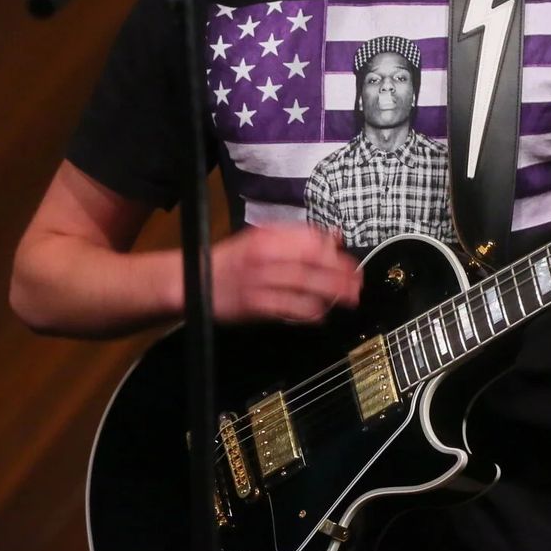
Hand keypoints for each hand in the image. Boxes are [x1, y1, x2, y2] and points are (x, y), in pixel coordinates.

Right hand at [210, 224, 360, 324]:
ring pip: (305, 286)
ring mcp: (261, 281)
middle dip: (340, 273)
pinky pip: (289, 309)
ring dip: (331, 293)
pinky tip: (321, 313)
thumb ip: (295, 237)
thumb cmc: (230, 260)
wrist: (193, 281)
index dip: (334, 250)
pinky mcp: (255, 305)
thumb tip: (333, 236)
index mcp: (268, 237)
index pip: (310, 239)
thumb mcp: (260, 238)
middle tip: (357, 282)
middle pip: (313, 262)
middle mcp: (266, 256)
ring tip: (348, 298)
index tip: (347, 258)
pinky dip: (308, 311)